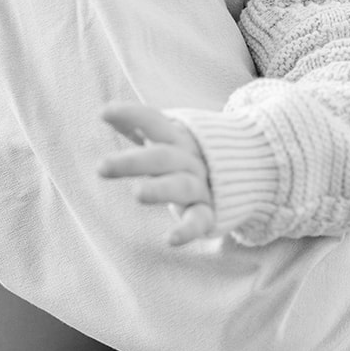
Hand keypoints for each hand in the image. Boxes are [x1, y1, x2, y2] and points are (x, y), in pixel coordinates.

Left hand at [99, 103, 215, 245]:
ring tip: (137, 194)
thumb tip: (105, 111)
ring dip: (160, 189)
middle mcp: (190, 160)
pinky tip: (170, 239)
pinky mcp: (209, 212)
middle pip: (162, 157)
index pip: (155, 123)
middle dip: (133, 162)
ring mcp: (201, 186)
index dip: (132, 116)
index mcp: (179, 139)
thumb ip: (140, 126)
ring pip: (181, 186)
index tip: (104, 112)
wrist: (247, 171)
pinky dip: (187, 230)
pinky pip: (199, 220)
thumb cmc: (190, 156)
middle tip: (102, 167)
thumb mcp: (169, 137)